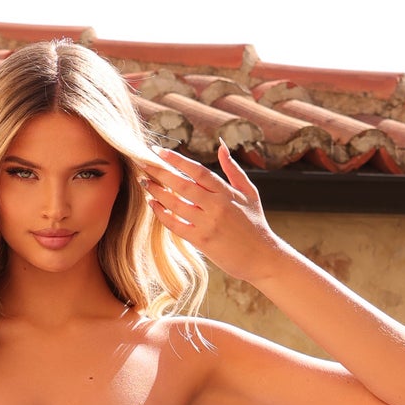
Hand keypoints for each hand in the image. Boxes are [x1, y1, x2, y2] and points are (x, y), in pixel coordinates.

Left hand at [140, 142, 279, 285]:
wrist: (261, 257)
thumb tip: (220, 146)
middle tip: (143, 163)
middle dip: (160, 173)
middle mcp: (216, 206)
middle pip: (181, 184)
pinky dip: (163, 215)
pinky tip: (154, 205)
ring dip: (157, 192)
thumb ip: (233, 170)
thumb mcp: (249, 192)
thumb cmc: (256, 224)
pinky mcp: (201, 241)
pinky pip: (176, 225)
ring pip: (176, 204)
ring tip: (145, 183)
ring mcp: (207, 224)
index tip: (160, 152)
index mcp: (226, 192)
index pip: (197, 170)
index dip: (177, 159)